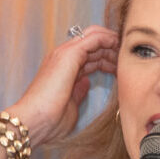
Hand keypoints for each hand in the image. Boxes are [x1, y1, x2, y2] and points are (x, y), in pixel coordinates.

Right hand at [9, 26, 118, 146]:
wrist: (32, 122)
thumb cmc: (48, 121)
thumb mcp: (70, 106)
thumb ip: (78, 91)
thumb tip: (86, 83)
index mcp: (63, 68)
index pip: (88, 55)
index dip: (106, 58)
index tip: (121, 67)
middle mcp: (62, 57)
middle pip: (93, 43)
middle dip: (111, 49)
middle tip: (127, 59)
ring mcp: (64, 53)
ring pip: (94, 36)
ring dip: (112, 43)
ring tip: (127, 53)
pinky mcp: (69, 54)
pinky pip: (95, 38)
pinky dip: (109, 40)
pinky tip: (120, 48)